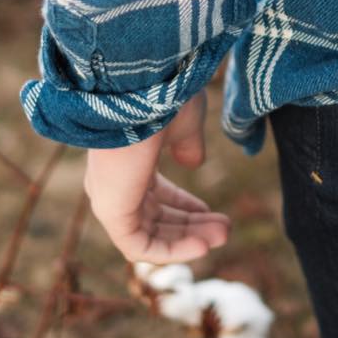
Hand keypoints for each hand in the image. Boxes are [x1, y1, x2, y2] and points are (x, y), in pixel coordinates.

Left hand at [84, 92, 229, 262]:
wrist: (142, 87)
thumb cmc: (163, 97)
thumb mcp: (184, 124)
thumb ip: (188, 145)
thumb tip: (193, 162)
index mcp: (128, 161)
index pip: (155, 196)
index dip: (186, 208)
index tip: (213, 213)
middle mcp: (115, 182)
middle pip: (155, 218)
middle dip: (193, 227)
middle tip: (226, 229)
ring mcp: (110, 197)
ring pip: (151, 234)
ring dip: (189, 240)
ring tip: (223, 235)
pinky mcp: (111, 212)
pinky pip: (141, 246)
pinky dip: (173, 250)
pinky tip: (203, 246)